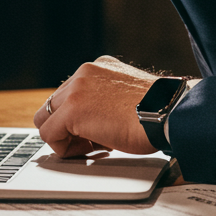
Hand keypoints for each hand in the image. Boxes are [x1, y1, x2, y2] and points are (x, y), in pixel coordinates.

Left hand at [33, 56, 157, 157]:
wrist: (168, 111)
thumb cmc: (158, 109)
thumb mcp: (128, 94)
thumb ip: (106, 98)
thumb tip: (94, 120)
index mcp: (100, 66)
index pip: (71, 93)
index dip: (80, 118)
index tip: (97, 131)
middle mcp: (84, 72)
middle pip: (54, 104)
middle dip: (68, 127)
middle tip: (92, 141)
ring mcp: (76, 89)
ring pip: (47, 119)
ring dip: (65, 137)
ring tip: (92, 146)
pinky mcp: (71, 110)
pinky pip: (49, 135)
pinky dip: (65, 149)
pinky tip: (90, 149)